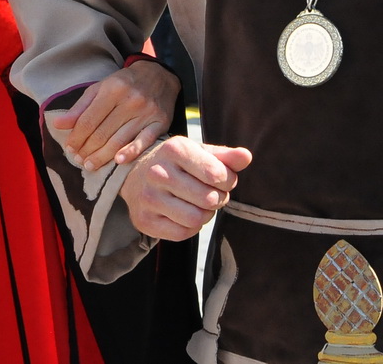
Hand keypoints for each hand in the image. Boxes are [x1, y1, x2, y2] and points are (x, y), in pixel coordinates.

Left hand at [50, 61, 179, 171]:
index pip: (88, 120)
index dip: (76, 137)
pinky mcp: (160, 122)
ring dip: (102, 156)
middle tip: (78, 160)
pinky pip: (145, 141)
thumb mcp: (100, 88)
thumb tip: (58, 124)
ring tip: (90, 165)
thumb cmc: (124, 84)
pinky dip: (131, 152)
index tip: (69, 148)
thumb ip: (80, 108)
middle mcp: (130, 100)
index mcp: (112, 89)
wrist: (159, 75)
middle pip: (102, 132)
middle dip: (87, 149)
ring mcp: (146, 112)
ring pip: (119, 140)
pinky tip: (118, 161)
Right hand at [118, 136, 251, 241]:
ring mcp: (148, 197)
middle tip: (212, 194)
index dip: (228, 181)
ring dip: (206, 215)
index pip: (217, 175)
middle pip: (208, 199)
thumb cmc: (177, 163)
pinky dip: (191, 227)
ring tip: (200, 205)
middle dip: (218, 199)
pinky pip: (182, 233)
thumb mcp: (199, 152)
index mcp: (175, 149)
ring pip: (196, 218)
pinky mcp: (144, 220)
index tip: (221, 179)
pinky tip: (185, 215)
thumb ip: (225, 156)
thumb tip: (247, 157)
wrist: (135, 176)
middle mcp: (158, 172)